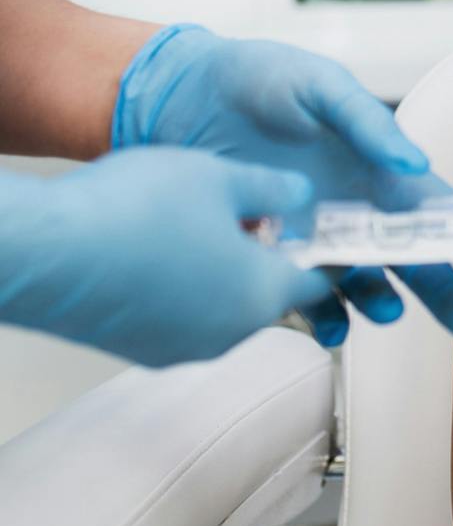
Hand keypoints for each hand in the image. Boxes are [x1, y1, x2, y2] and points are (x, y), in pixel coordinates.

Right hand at [0, 148, 332, 366]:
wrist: (43, 251)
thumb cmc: (127, 215)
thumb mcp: (223, 177)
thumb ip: (276, 189)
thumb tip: (301, 196)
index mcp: (262, 294)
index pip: (324, 282)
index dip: (334, 253)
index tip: (337, 238)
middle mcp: (228, 333)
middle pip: (273, 294)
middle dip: (272, 257)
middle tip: (262, 219)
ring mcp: (180, 346)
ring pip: (226, 306)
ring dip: (226, 272)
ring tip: (203, 224)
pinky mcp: (139, 348)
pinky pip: (183, 317)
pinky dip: (187, 288)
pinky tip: (163, 248)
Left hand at [112, 29, 452, 342]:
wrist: (180, 96)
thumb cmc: (258, 78)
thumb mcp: (319, 86)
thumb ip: (366, 122)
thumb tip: (414, 162)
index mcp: (384, 171)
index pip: (449, 216)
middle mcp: (360, 210)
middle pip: (420, 262)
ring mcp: (320, 237)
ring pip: (370, 286)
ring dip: (383, 304)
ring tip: (386, 311)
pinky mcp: (275, 255)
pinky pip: (308, 300)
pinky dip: (323, 318)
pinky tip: (328, 327)